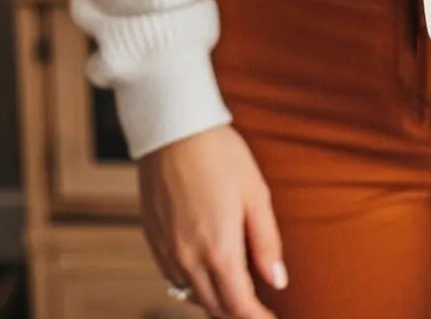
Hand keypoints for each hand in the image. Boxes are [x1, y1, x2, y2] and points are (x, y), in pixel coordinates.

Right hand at [138, 125, 286, 317]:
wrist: (173, 131)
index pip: (239, 306)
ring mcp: (167, 252)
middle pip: (215, 307)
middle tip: (260, 310)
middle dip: (239, 314)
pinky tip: (209, 271)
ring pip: (192, 296)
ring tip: (239, 292)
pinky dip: (194, 285)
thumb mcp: (256, 195)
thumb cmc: (219, 155)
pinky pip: (175, 278)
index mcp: (218, 250)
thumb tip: (277, 281)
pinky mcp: (153, 241)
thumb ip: (266, 243)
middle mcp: (188, 259)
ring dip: (216, 301)